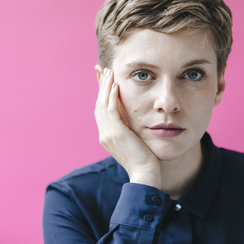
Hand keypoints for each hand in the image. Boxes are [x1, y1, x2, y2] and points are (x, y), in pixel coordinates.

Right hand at [94, 66, 161, 187]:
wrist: (145, 174)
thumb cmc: (145, 160)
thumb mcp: (135, 141)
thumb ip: (131, 129)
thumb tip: (135, 119)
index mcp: (107, 136)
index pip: (101, 110)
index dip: (101, 94)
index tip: (103, 79)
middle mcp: (104, 133)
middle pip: (98, 104)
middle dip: (101, 86)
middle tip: (103, 70)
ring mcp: (108, 134)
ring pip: (102, 104)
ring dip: (105, 86)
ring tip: (110, 72)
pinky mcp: (116, 133)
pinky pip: (111, 110)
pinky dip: (112, 96)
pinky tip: (116, 85)